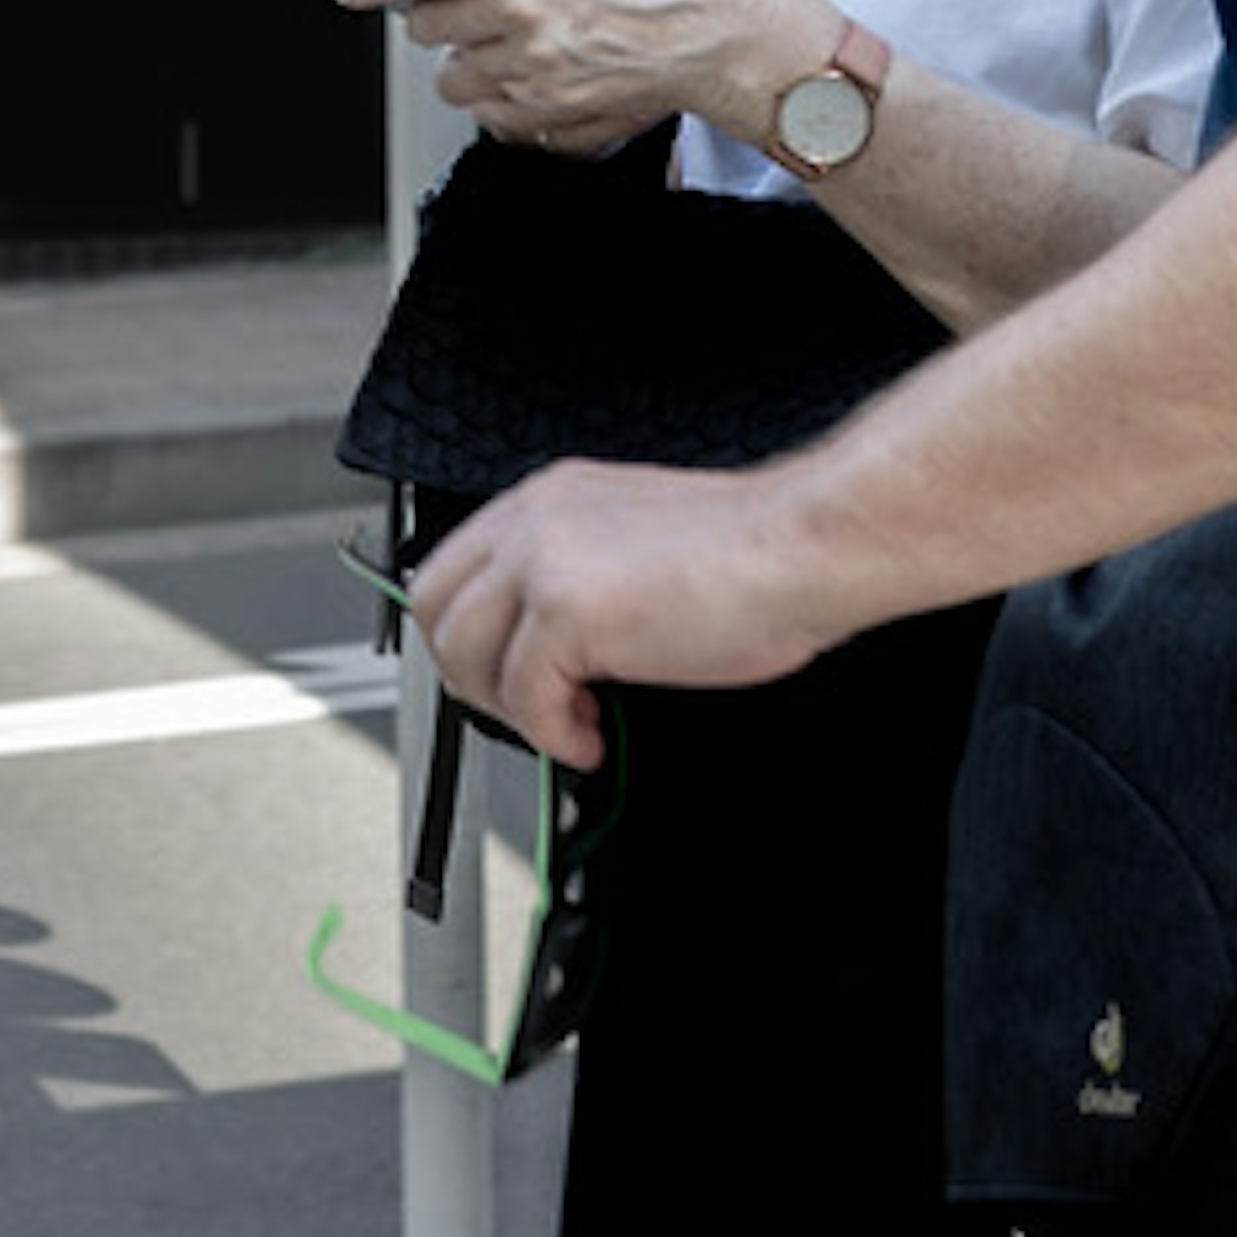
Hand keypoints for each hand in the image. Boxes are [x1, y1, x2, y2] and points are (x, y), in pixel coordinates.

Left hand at [335, 0, 794, 156]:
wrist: (720, 30)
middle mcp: (519, 12)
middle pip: (428, 29)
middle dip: (444, 19)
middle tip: (482, 9)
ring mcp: (531, 70)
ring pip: (453, 79)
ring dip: (473, 63)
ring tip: (523, 45)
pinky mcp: (547, 117)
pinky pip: (489, 118)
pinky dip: (503, 101)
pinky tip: (544, 77)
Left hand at [405, 453, 836, 766]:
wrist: (800, 546)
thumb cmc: (752, 554)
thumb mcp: (637, 550)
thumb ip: (584, 580)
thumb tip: (559, 650)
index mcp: (550, 500)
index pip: (454, 568)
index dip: (473, 636)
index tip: (511, 676)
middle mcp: (533, 519)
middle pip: (435, 608)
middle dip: (473, 675)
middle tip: (530, 708)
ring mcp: (542, 560)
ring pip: (462, 653)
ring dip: (507, 708)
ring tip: (568, 722)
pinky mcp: (565, 610)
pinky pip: (521, 696)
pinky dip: (552, 734)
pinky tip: (592, 736)